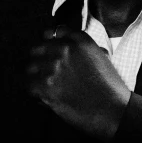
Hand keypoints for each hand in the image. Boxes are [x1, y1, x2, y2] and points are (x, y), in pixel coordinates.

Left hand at [27, 25, 130, 141]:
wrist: (112, 109)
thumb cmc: (110, 88)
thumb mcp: (103, 58)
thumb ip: (85, 50)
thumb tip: (72, 50)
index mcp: (80, 41)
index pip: (54, 32)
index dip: (51, 42)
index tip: (50, 51)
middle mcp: (65, 50)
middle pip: (37, 49)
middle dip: (40, 61)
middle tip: (46, 74)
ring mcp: (54, 67)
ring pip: (30, 68)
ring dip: (36, 78)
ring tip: (47, 89)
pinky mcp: (45, 86)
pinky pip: (29, 86)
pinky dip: (36, 94)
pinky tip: (46, 99)